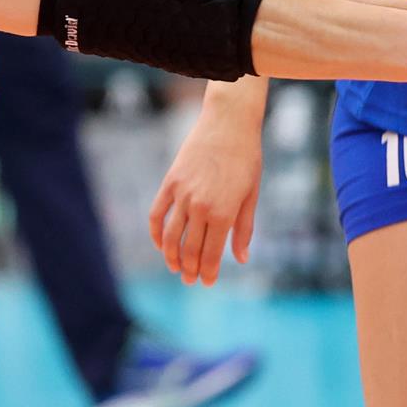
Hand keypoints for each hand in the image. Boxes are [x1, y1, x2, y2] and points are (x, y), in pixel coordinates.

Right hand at [149, 100, 262, 286]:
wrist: (228, 122)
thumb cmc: (246, 157)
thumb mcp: (251, 194)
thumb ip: (244, 229)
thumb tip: (241, 259)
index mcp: (223, 213)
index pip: (210, 254)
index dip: (207, 272)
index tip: (206, 283)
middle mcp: (200, 207)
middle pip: (189, 249)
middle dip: (189, 269)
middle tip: (190, 280)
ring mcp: (182, 194)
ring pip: (170, 236)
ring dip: (171, 256)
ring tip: (175, 267)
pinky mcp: (170, 182)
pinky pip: (157, 213)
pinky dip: (155, 232)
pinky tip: (160, 244)